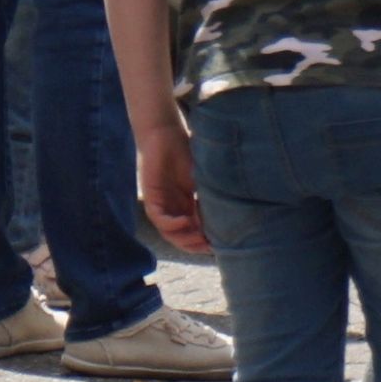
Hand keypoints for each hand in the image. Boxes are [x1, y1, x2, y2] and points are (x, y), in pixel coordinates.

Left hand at [141, 105, 206, 255]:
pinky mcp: (151, 197)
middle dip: (196, 245)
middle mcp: (173, 209)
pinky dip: (172, 224)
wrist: (165, 134)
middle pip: (181, 238)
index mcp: (186, 207)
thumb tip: (229, 221)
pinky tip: (185, 221)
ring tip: (200, 237)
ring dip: (185, 239)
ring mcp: (161, 205)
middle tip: (211, 247)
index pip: (194, 233)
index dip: (205, 242)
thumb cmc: (185, 152)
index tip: (220, 246)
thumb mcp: (203, 181)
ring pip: (169, 233)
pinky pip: (159, 219)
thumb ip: (210, 200)